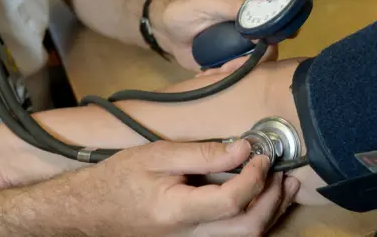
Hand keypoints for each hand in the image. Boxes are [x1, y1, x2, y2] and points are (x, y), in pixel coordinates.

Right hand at [43, 140, 299, 235]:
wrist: (91, 210)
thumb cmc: (120, 178)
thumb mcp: (158, 155)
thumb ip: (203, 153)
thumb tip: (243, 148)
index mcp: (177, 211)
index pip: (232, 200)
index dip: (255, 176)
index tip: (261, 153)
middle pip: (248, 229)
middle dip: (273, 200)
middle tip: (282, 174)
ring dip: (270, 213)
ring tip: (285, 188)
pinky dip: (254, 221)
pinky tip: (262, 202)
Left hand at [149, 0, 278, 70]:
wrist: (165, 30)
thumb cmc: (185, 10)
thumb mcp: (208, 2)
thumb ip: (234, 6)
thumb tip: (262, 21)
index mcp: (250, 8)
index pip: (275, 21)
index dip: (275, 35)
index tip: (263, 49)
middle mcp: (251, 28)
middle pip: (269, 48)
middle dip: (250, 62)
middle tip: (227, 66)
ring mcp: (242, 46)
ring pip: (255, 65)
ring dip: (235, 72)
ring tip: (213, 72)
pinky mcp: (231, 62)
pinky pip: (239, 74)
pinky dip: (225, 78)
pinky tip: (208, 75)